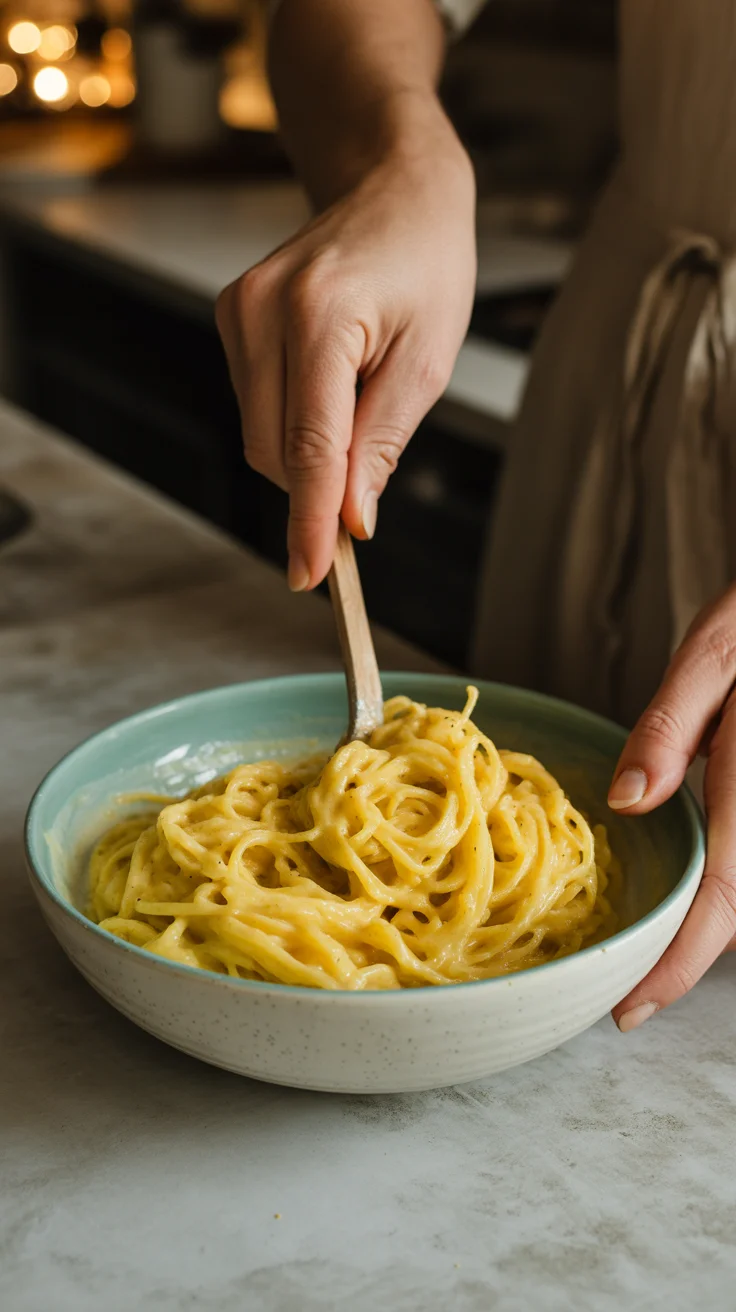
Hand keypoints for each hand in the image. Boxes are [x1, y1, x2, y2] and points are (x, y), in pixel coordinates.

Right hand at [216, 130, 475, 589]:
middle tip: (366, 490)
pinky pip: (256, 407)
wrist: (392, 190)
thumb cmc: (426, 266)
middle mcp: (263, 309)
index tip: (311, 577)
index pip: (310, 445)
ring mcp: (238, 310)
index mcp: (321, 315)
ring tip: (360, 398)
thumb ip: (382, 444)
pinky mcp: (230, 317)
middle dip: (318, 488)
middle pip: (276, 451)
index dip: (312, 520)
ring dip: (308, 454)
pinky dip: (293, 423)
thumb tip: (352, 520)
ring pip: (260, 436)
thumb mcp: (428, 362)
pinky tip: (330, 384)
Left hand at [608, 583, 735, 1029]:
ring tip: (651, 944)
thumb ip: (669, 728)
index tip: (630, 1011)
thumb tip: (628, 804)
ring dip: (711, 921)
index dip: (677, 968)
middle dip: (686, 953)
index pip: (722, 903)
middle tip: (628, 976)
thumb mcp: (715, 651)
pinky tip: (695, 878)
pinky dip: (728, 880)